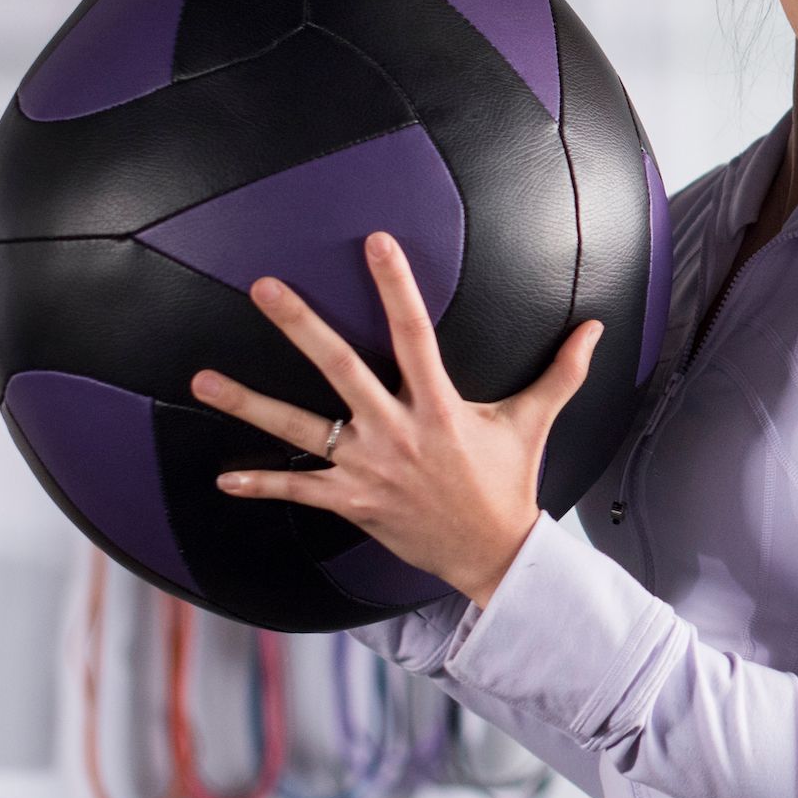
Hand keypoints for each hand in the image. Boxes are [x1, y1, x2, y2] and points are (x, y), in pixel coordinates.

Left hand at [194, 231, 602, 607]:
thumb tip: (595, 328)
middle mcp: (398, 431)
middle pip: (340, 369)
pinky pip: (299, 492)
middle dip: (300, 325)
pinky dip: (262, 486)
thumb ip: (561, 372)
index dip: (396, 285)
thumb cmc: (510, 483)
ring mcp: (369, 468)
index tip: (376, 243)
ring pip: (299, 429)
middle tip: (265, 288)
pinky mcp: (352, 502)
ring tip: (202, 379)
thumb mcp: (534, 423)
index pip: (414, 332)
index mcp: (440, 406)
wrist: (494, 555)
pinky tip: (224, 478)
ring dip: (248, 404)